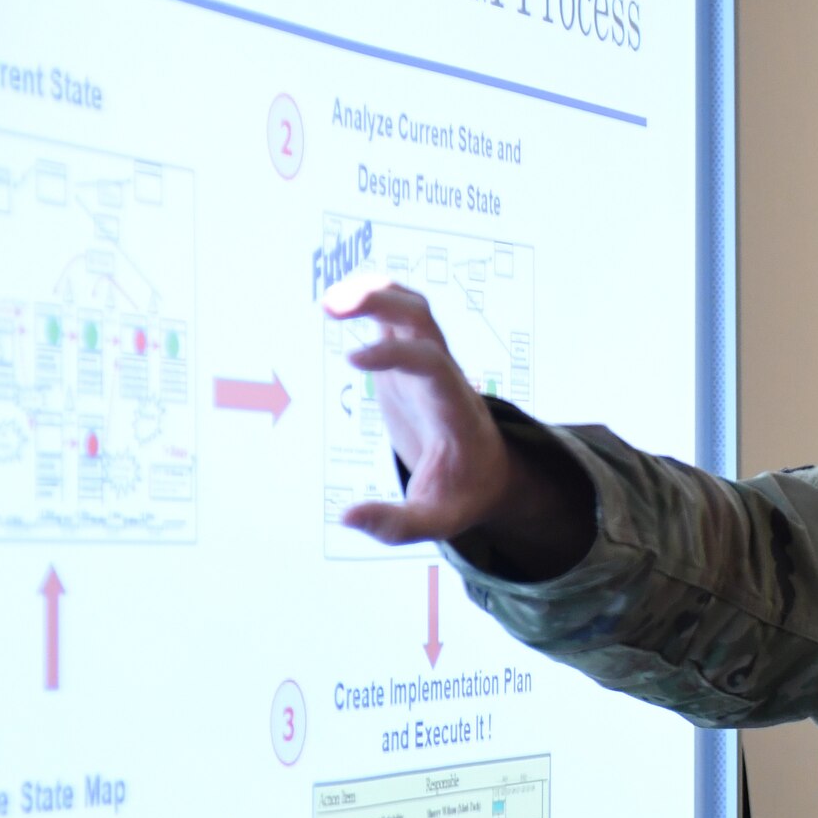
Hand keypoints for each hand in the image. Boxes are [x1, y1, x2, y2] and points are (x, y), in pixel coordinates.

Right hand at [323, 273, 513, 545]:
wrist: (490, 470)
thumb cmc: (463, 492)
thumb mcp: (438, 520)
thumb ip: (397, 524)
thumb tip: (346, 517)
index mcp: (454, 407)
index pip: (432, 364)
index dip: (395, 354)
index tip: (352, 360)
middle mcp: (444, 374)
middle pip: (422, 318)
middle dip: (381, 303)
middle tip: (330, 309)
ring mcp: (429, 360)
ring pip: (411, 307)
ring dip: (374, 293)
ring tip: (328, 304)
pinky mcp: (412, 358)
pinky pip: (398, 315)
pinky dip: (372, 298)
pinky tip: (338, 303)